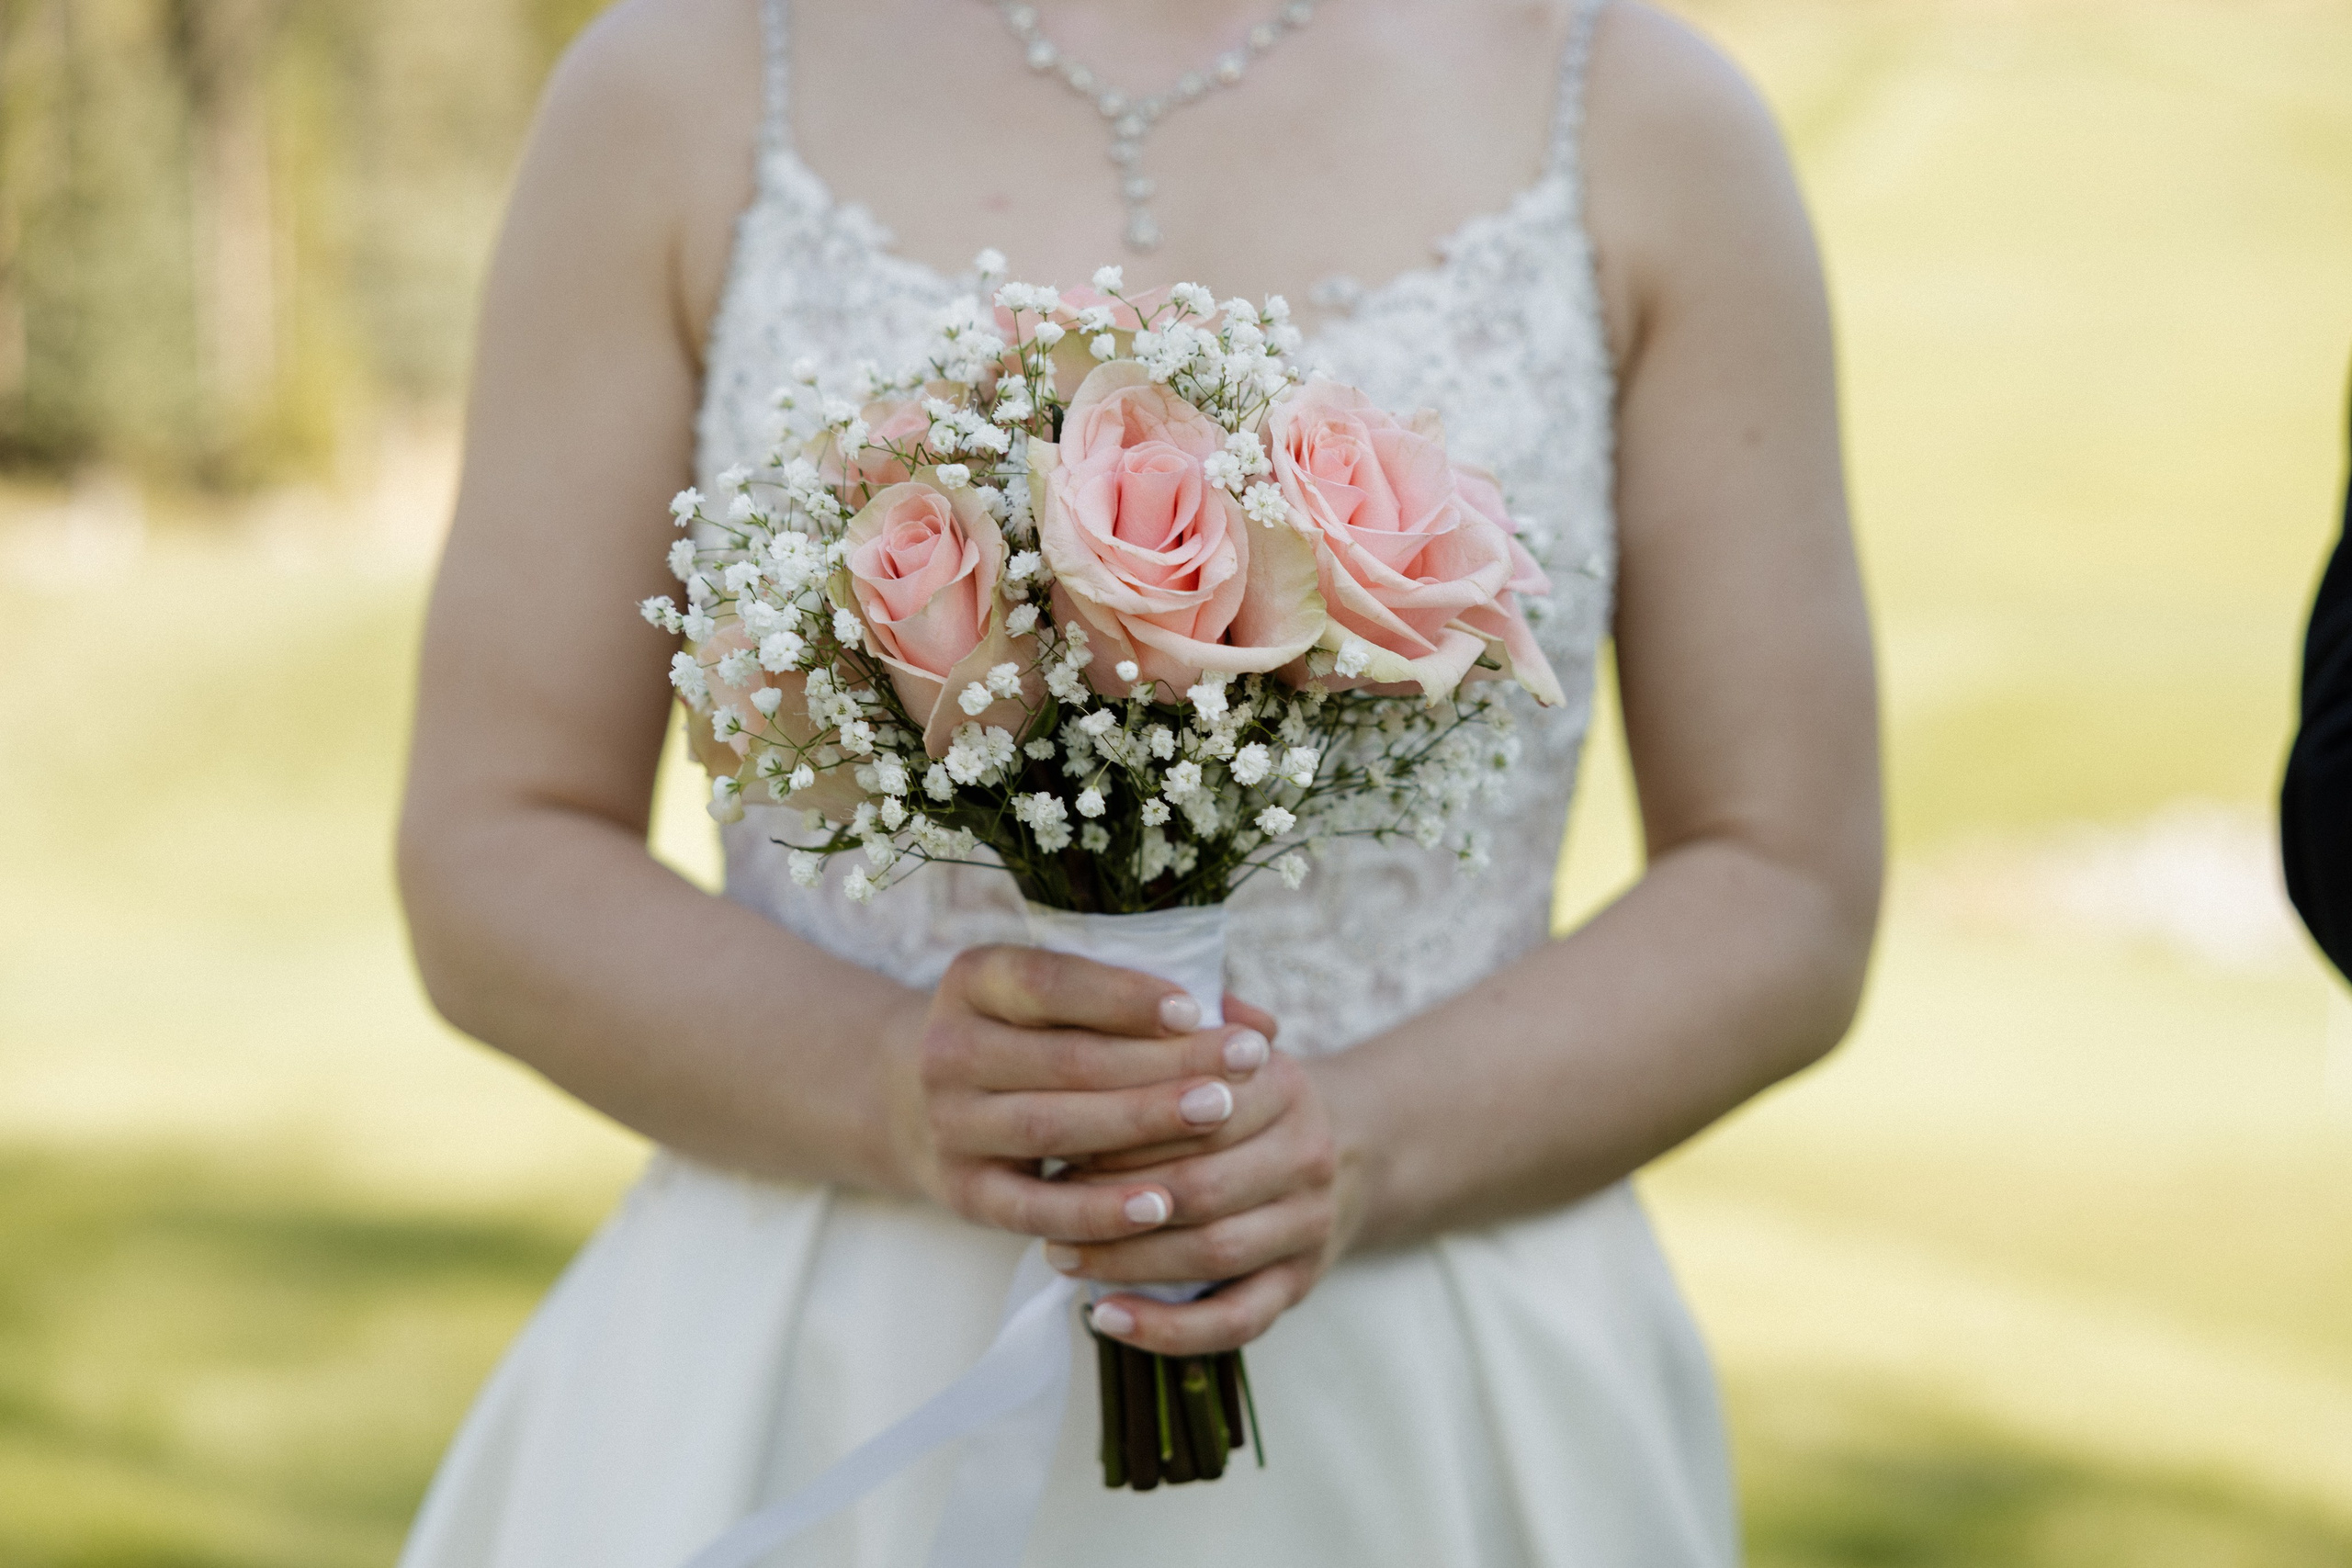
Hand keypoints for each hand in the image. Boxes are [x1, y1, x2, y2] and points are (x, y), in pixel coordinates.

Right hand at [885, 943, 1278, 1246]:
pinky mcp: (962, 1192)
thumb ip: (1155, 1002)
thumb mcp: (1071, 1000)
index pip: (1050, 982)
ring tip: (1219, 1116)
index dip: (1124, 996)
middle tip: (1244, 1064)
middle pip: (1066, 1059)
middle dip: (1163, 1062)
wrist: (927, 1105)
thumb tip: (1260, 1025)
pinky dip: (1099, 1210)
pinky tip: (1160, 1207)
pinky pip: (1034, 1208)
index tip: (1197, 1009)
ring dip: (1141, 1125)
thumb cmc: (1038, 1038)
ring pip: (1053, 1126)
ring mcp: (949, 1125)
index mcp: (973, 980)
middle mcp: (947, 1048)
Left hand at [1044, 1053, 1362, 1355]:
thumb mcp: (1233, 1044)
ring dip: (1128, 1260)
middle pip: (1200, 1184)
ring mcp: (1308, 1226)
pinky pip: (1234, 1321)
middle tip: (1046, 1198)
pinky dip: (1167, 1330)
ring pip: (1212, 1253)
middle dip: (1114, 1197)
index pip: (1195, 1108)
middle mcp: (1306, 1156)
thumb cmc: (1254, 1093)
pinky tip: (1107, 1318)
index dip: (1120, 1124)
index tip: (1056, 1130)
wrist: (1355, 1144)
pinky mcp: (1299, 1286)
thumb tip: (1121, 999)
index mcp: (1284, 1086)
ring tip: (1060, 1254)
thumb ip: (1184, 1024)